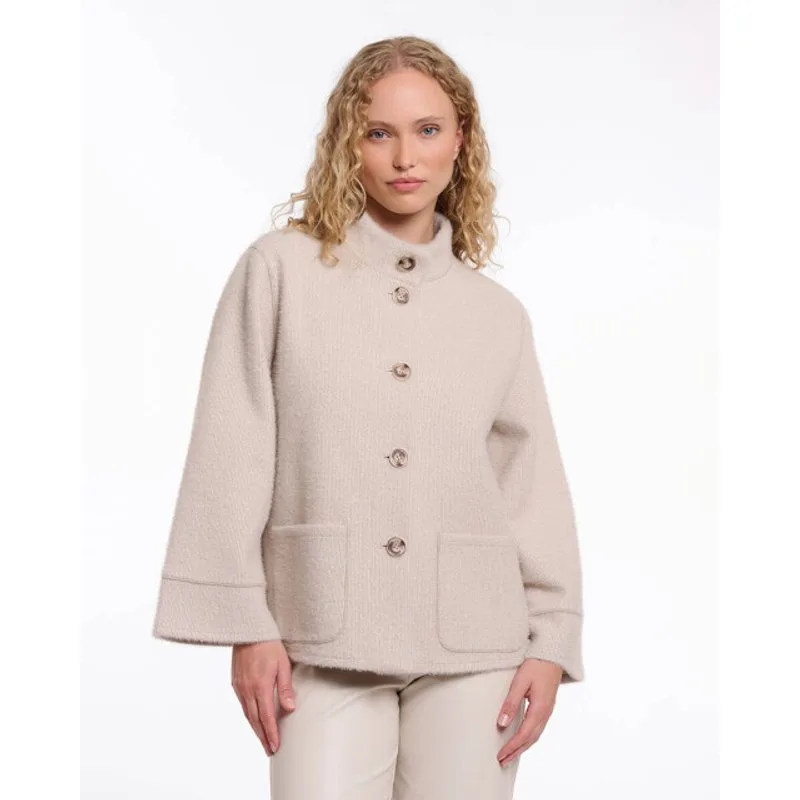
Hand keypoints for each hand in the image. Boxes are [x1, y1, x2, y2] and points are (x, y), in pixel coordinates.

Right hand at [231, 639, 295, 756]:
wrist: (248, 630)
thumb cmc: (269, 644)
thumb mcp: (283, 664)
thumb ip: (285, 687)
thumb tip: (289, 708)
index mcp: (260, 686)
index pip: (267, 717)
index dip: (271, 734)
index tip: (275, 747)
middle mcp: (247, 690)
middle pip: (255, 720)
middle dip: (263, 737)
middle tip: (270, 750)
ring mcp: (239, 686)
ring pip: (247, 714)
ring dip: (255, 728)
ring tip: (263, 739)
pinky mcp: (235, 682)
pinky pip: (242, 704)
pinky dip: (248, 715)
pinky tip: (253, 719)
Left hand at [495, 658, 561, 766]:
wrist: (552, 654)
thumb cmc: (536, 665)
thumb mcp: (520, 682)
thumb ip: (510, 703)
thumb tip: (501, 724)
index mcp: (539, 709)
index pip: (523, 735)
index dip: (511, 747)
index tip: (500, 756)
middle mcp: (545, 713)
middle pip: (530, 739)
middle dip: (516, 752)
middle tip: (502, 762)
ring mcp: (548, 710)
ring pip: (535, 735)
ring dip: (522, 747)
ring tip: (510, 755)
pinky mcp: (546, 706)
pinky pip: (538, 728)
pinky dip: (528, 737)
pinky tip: (522, 738)